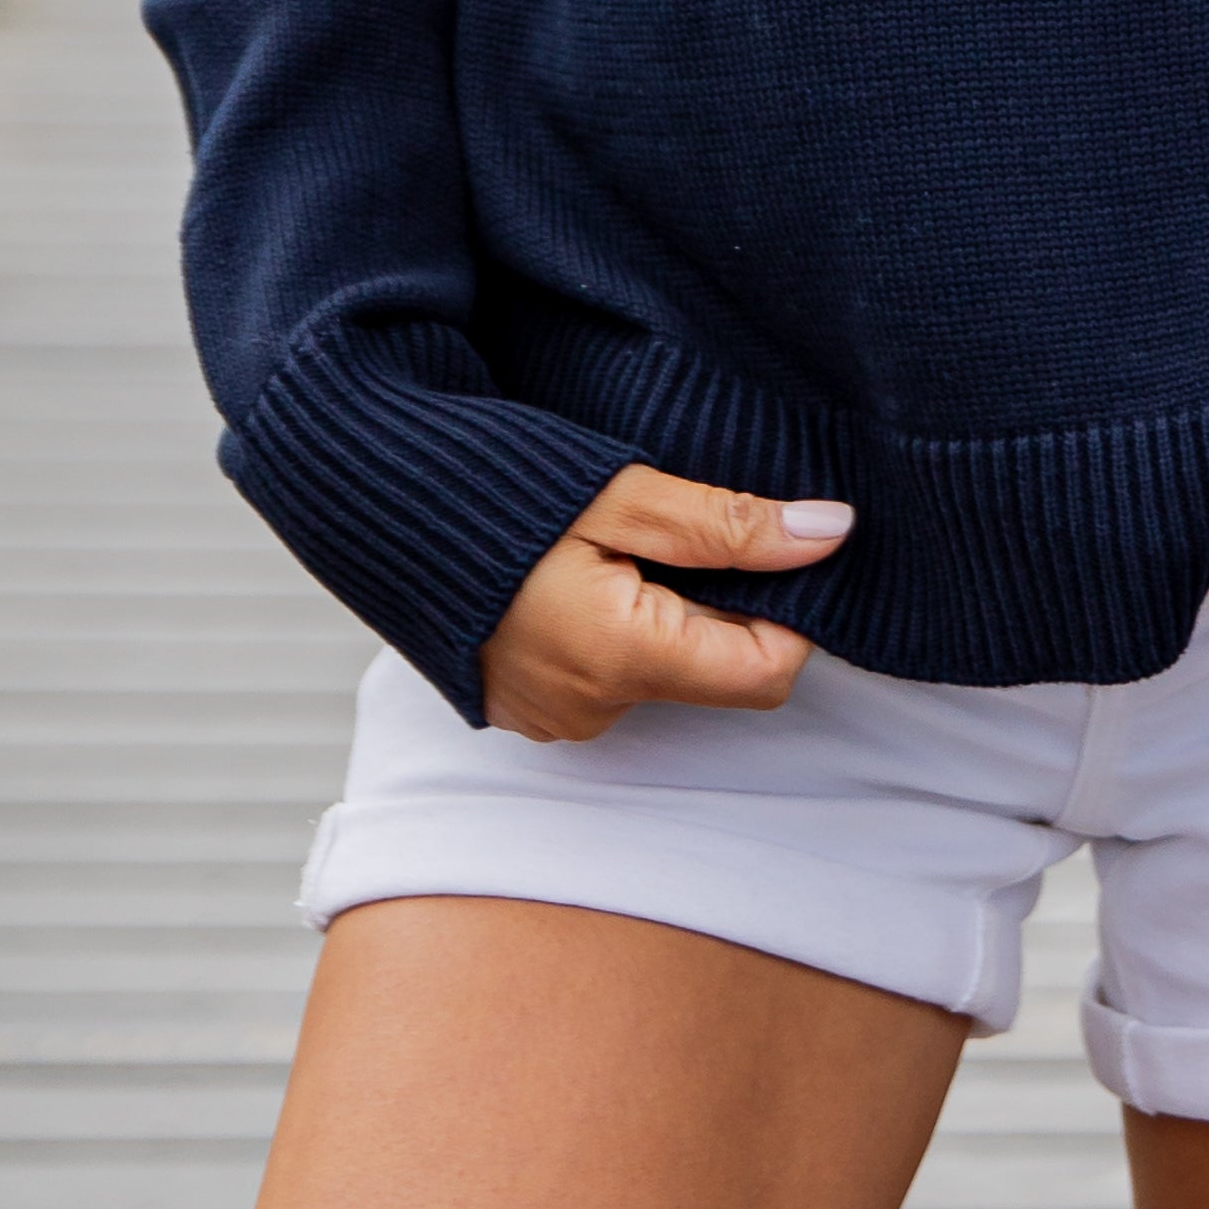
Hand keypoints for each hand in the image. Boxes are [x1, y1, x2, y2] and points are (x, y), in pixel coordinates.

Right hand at [477, 470, 852, 741]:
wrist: (377, 506)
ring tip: (620, 547)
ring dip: (667, 617)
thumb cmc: (500, 489)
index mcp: (624, 656)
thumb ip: (729, 523)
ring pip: (664, 674)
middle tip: (685, 532)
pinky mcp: (529, 711)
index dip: (790, 611)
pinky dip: (620, 634)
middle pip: (715, 672)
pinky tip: (583, 576)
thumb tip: (831, 533)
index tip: (770, 548)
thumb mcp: (623, 492)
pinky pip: (611, 682)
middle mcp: (594, 707)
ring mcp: (558, 718)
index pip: (767, 671)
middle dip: (723, 607)